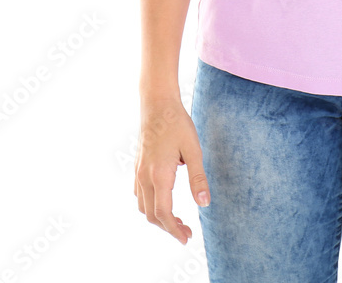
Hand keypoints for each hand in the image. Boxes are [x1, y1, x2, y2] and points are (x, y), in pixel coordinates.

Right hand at [134, 95, 210, 243]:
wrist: (157, 104)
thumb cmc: (177, 124)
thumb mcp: (193, 149)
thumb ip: (198, 178)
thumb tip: (204, 204)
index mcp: (159, 176)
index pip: (163, 214)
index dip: (174, 230)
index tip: (186, 238)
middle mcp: (145, 178)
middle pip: (152, 215)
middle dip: (168, 228)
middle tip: (186, 232)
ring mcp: (138, 172)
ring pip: (143, 207)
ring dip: (158, 218)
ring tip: (177, 219)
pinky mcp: (137, 167)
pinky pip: (139, 195)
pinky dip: (150, 205)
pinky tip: (163, 201)